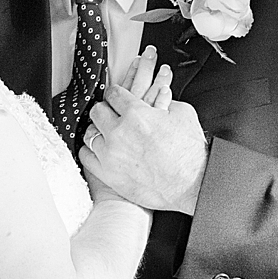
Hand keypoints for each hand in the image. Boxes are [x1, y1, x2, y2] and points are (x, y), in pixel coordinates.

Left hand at [79, 53, 207, 214]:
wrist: (192, 184)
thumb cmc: (190, 152)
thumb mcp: (183, 114)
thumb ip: (164, 100)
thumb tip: (157, 95)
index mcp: (137, 113)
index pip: (113, 94)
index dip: (118, 95)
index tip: (119, 100)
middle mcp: (119, 132)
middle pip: (97, 111)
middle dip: (106, 111)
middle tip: (113, 116)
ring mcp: (110, 154)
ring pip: (89, 133)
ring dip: (98, 132)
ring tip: (108, 135)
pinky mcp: (107, 174)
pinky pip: (86, 156)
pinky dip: (92, 151)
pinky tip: (101, 150)